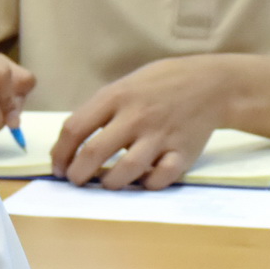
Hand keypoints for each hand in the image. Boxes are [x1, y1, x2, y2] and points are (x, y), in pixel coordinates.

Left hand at [52, 56, 232, 189]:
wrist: (210, 84)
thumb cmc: (158, 86)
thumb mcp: (123, 86)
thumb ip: (98, 111)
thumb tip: (68, 146)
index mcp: (115, 97)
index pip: (74, 129)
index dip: (60, 154)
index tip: (59, 168)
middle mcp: (135, 116)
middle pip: (94, 153)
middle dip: (78, 174)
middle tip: (76, 181)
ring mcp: (160, 135)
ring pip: (126, 171)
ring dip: (110, 183)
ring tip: (106, 183)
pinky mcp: (183, 152)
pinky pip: (160, 178)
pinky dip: (147, 184)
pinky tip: (141, 180)